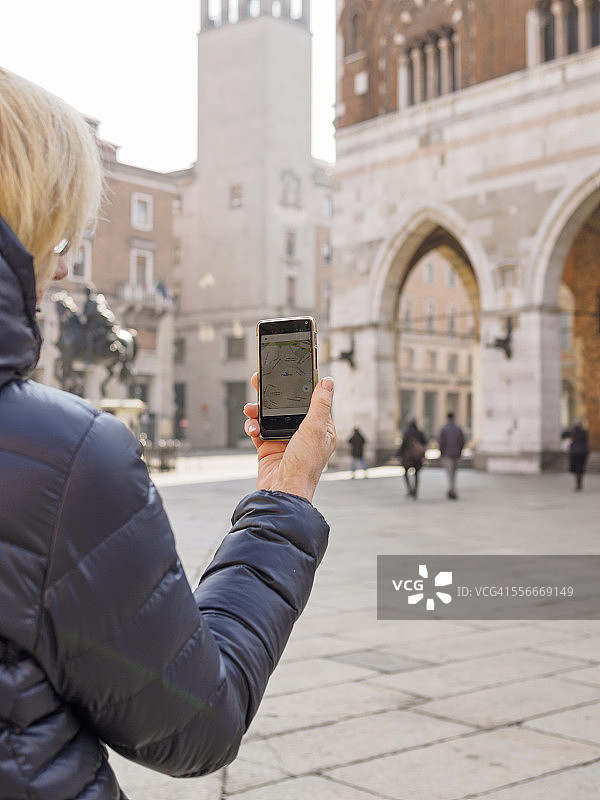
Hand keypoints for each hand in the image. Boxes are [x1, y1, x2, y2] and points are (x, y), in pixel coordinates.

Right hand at [243, 373, 336, 502]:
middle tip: (258, 380)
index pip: (311, 400)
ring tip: (251, 409)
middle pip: (285, 405)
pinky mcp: (268, 447)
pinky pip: (257, 429)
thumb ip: (320, 404)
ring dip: (257, 410)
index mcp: (321, 428)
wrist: (283, 492)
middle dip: (271, 394)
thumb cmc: (305, 465)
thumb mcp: (315, 429)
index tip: (288, 371)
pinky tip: (251, 427)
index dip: (299, 386)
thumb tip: (328, 381)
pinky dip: (252, 426)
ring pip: (268, 415)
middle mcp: (303, 433)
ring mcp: (284, 440)